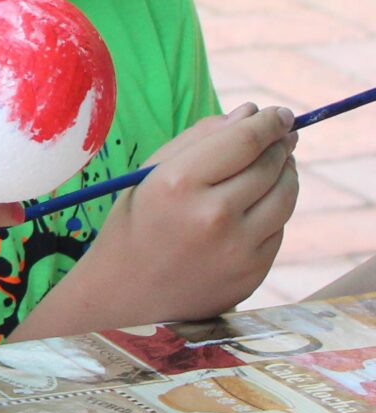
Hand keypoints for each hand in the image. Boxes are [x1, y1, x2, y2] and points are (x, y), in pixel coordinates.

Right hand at [86, 105, 298, 316]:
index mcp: (177, 184)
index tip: (280, 114)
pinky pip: (279, 227)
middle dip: (280, 145)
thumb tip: (250, 113)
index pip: (244, 140)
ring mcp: (238, 248)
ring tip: (275, 166)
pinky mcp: (255, 271)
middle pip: (270, 164)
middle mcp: (213, 215)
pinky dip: (273, 211)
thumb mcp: (150, 176)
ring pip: (286, 195)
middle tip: (281, 137)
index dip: (270, 122)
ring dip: (286, 174)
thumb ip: (198, 139)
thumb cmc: (135, 227)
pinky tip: (253, 208)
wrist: (127, 299)